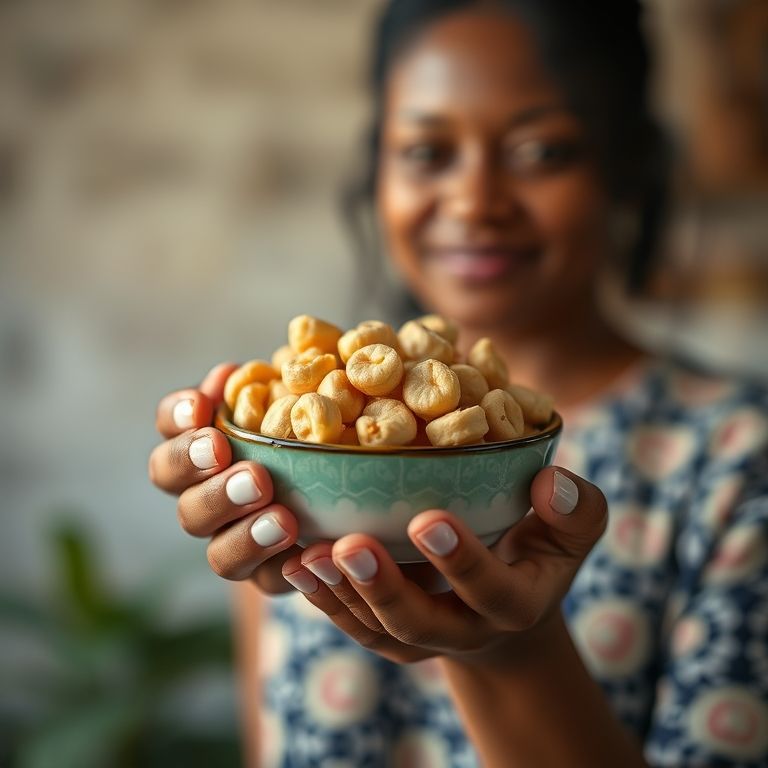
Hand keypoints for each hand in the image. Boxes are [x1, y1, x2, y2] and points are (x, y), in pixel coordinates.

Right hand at [148, 363, 300, 593]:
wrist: (339, 490)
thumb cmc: (305, 429)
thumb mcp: (286, 403)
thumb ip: (255, 392)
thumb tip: (231, 375)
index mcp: (201, 446)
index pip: (170, 428)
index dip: (177, 419)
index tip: (201, 408)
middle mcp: (203, 494)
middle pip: (180, 494)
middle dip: (210, 482)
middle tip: (250, 472)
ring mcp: (230, 538)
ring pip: (216, 550)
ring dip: (245, 534)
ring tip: (284, 520)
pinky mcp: (265, 574)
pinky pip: (265, 581)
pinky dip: (283, 568)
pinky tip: (305, 553)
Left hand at [280, 468, 606, 663]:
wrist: (509, 610)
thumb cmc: (539, 555)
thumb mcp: (572, 533)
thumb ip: (576, 510)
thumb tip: (551, 482)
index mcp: (513, 603)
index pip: (491, 589)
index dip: (460, 560)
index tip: (426, 518)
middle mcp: (464, 630)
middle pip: (420, 624)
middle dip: (384, 588)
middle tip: (350, 546)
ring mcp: (423, 638)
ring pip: (377, 629)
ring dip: (339, 594)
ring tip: (306, 556)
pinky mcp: (391, 635)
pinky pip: (355, 626)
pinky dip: (324, 599)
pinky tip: (296, 564)